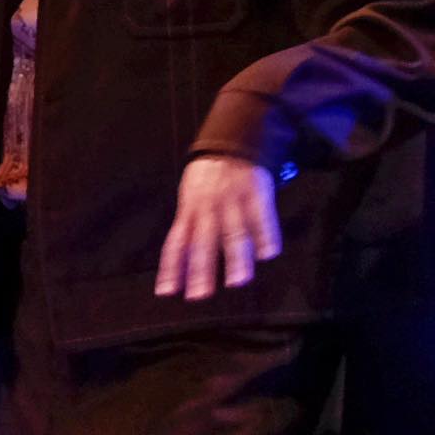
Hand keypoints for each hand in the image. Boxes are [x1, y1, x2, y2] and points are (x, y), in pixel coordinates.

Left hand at [152, 154, 281, 300]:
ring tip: (237, 281)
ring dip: (235, 258)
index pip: (176, 243)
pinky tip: (268, 254)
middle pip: (202, 241)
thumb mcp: (190, 197)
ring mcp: (232, 200)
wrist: (231, 139)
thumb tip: (179, 262)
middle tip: (199, 295)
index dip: (171, 268)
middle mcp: (208, 207)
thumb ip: (188, 226)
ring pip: (233, 232)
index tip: (167, 292)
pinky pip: (261, 216)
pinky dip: (265, 235)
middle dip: (201, 270)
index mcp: (189, 209)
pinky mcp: (256, 192)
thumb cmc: (208, 177)